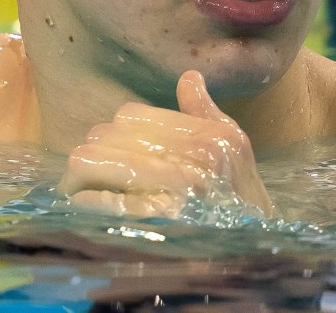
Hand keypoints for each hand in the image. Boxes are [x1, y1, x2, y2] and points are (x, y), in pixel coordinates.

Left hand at [58, 70, 275, 218]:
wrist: (257, 257)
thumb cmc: (239, 204)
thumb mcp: (234, 153)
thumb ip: (206, 114)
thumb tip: (189, 77)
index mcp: (212, 137)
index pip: (131, 115)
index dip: (114, 133)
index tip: (112, 154)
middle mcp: (197, 160)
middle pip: (106, 136)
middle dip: (91, 156)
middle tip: (85, 176)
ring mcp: (177, 192)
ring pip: (91, 161)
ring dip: (78, 179)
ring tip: (80, 192)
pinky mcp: (156, 224)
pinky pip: (97, 201)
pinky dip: (83, 204)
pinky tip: (86, 209)